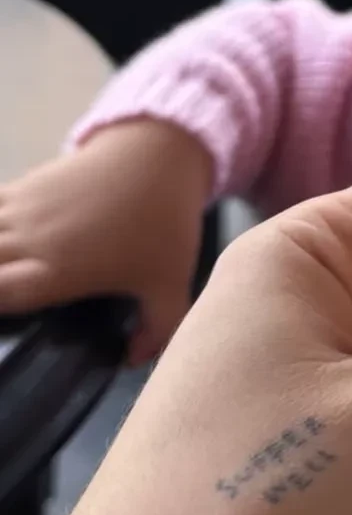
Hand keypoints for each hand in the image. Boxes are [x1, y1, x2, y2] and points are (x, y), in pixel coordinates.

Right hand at [0, 121, 211, 363]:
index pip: (0, 296)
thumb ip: (158, 328)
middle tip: (3, 295)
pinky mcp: (23, 184)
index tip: (1, 321)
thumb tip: (133, 360)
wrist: (157, 154)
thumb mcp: (171, 283)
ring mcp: (21, 209)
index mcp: (57, 271)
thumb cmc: (163, 223)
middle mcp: (28, 242)